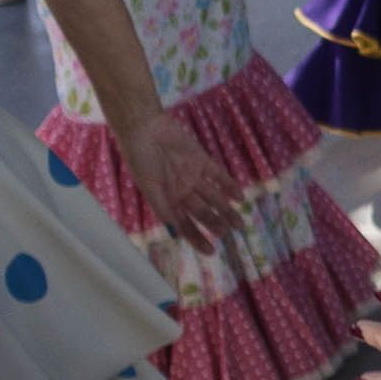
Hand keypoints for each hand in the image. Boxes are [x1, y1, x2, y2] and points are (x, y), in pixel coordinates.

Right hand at [118, 104, 244, 237]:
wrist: (144, 128)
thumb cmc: (140, 159)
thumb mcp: (149, 187)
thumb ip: (163, 208)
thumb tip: (176, 230)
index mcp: (168, 200)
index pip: (185, 224)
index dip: (197, 238)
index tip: (211, 252)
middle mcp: (182, 191)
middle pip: (203, 212)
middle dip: (216, 223)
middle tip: (230, 233)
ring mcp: (193, 175)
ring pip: (214, 196)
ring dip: (226, 209)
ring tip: (240, 223)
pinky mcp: (201, 160)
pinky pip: (218, 175)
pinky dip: (229, 185)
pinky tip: (239, 197)